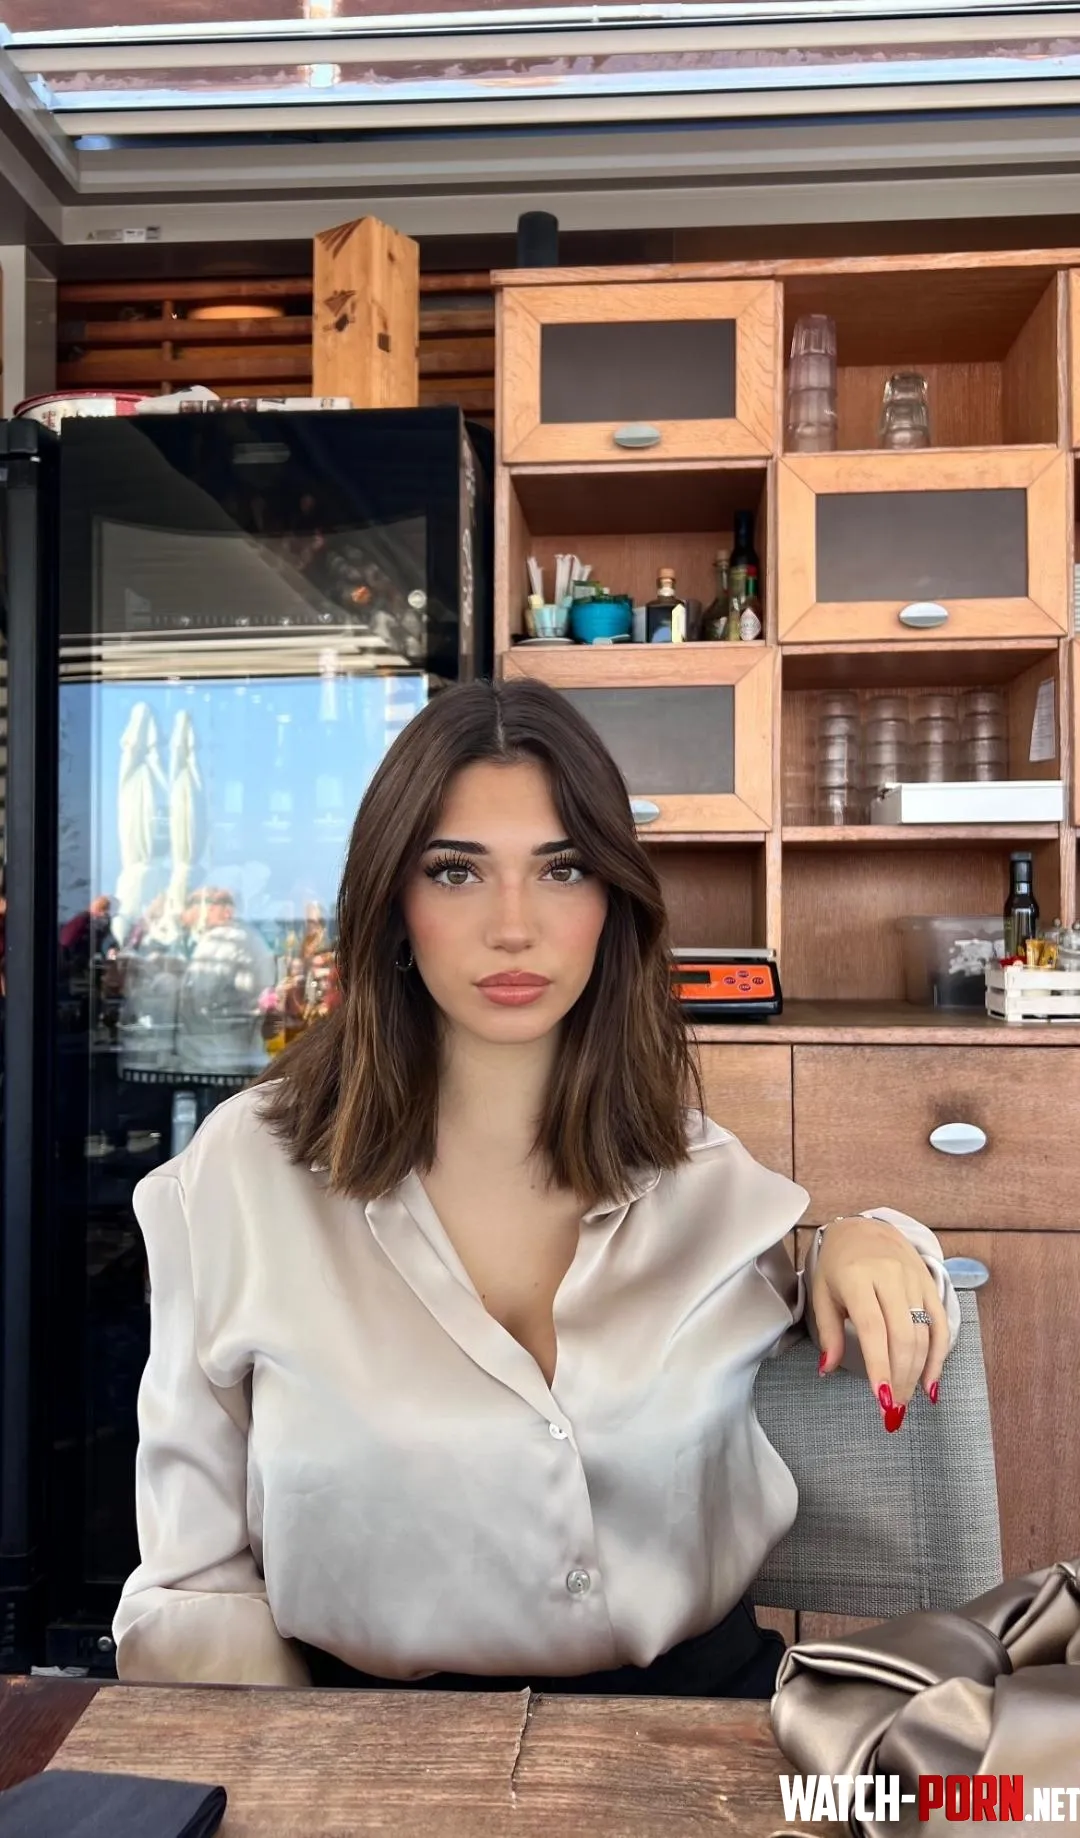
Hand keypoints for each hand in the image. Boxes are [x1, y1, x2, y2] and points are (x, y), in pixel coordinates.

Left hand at [812, 1216, 949, 1431]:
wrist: (865, 1228)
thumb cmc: (838, 1265)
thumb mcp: (823, 1294)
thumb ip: (829, 1333)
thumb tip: (827, 1370)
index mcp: (858, 1278)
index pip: (873, 1329)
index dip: (879, 1366)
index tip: (882, 1399)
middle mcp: (890, 1277)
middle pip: (903, 1336)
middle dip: (901, 1377)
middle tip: (894, 1409)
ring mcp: (914, 1280)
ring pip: (923, 1334)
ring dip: (918, 1372)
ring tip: (907, 1400)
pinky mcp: (930, 1285)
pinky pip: (941, 1325)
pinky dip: (939, 1357)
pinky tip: (931, 1383)